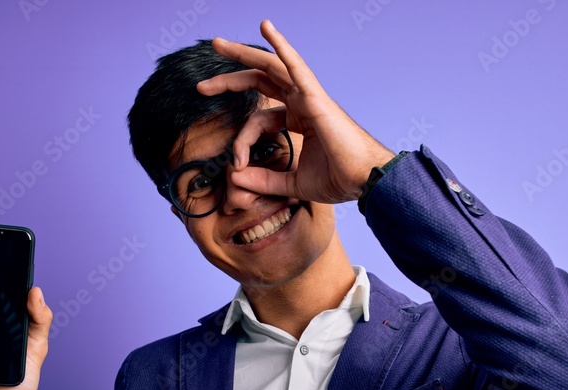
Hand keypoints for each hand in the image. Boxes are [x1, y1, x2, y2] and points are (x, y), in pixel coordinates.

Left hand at [196, 20, 394, 204]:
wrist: (364, 180)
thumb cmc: (338, 180)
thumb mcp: (291, 184)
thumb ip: (265, 180)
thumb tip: (236, 178)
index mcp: (300, 119)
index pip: (260, 118)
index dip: (242, 139)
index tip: (236, 163)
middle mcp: (303, 102)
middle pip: (260, 80)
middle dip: (230, 79)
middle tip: (202, 86)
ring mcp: (309, 96)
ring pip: (270, 66)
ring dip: (242, 53)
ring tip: (217, 44)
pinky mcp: (315, 97)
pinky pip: (295, 66)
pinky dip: (281, 46)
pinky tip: (266, 28)